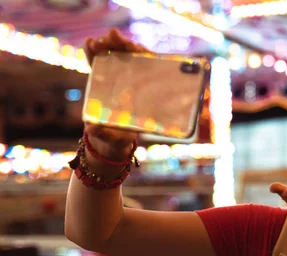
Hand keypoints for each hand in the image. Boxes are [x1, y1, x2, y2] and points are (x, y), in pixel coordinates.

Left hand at [83, 29, 149, 160]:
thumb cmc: (112, 136)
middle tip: (111, 36)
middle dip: (111, 42)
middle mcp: (114, 79)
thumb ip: (100, 132)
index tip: (92, 43)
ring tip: (125, 39)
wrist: (124, 141)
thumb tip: (93, 128)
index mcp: (101, 88)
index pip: (95, 64)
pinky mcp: (144, 83)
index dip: (92, 52)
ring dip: (127, 45)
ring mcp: (130, 79)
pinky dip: (145, 55)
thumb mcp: (106, 135)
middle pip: (111, 54)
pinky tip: (146, 50)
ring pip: (128, 56)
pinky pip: (145, 65)